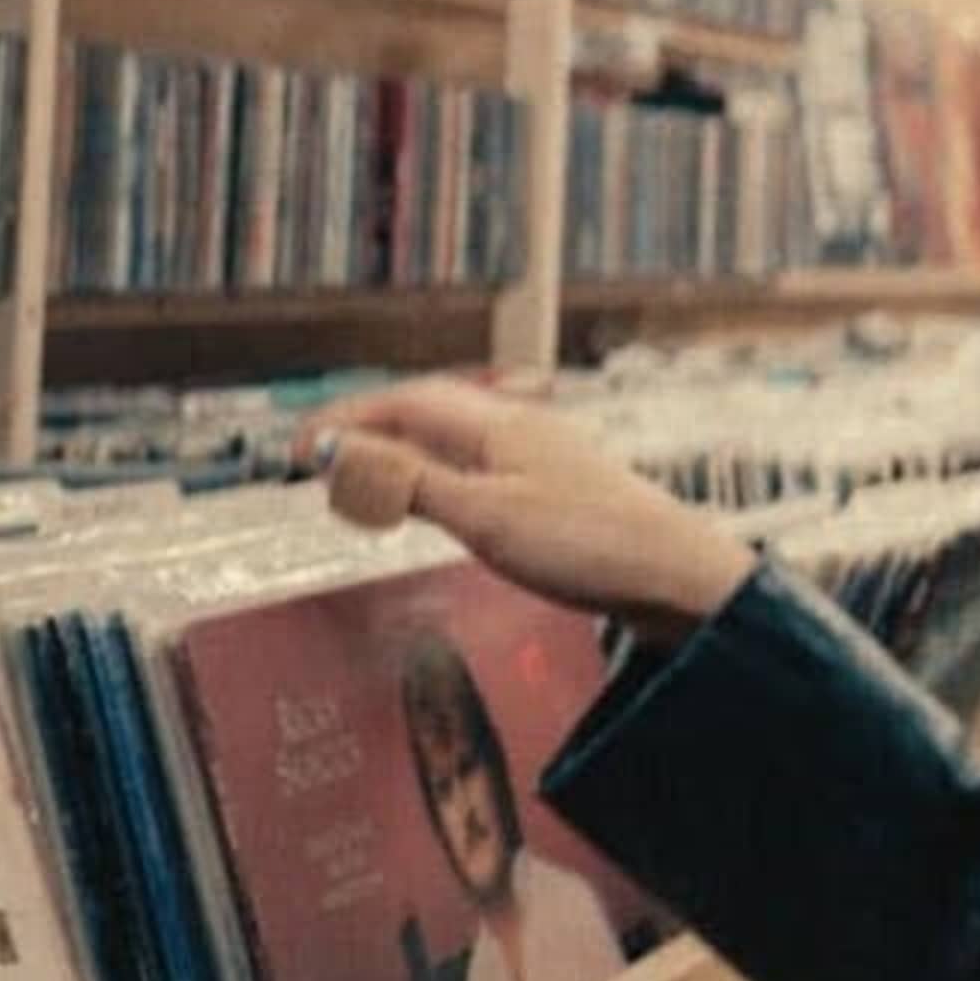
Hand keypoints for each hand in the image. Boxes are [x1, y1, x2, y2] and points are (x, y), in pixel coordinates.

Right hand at [305, 380, 753, 645]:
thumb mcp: (485, 515)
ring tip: (366, 483)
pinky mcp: (561, 496)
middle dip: (372, 431)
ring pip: (459, 443)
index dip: (349, 420)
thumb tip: (342, 452)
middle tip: (323, 463)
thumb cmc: (589, 544)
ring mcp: (546, 461)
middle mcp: (524, 431)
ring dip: (406, 456)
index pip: (408, 402)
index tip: (301, 449)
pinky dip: (442, 482)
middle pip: (433, 415)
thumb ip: (411, 482)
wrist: (678, 578)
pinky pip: (483, 472)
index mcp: (501, 425)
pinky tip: (442, 507)